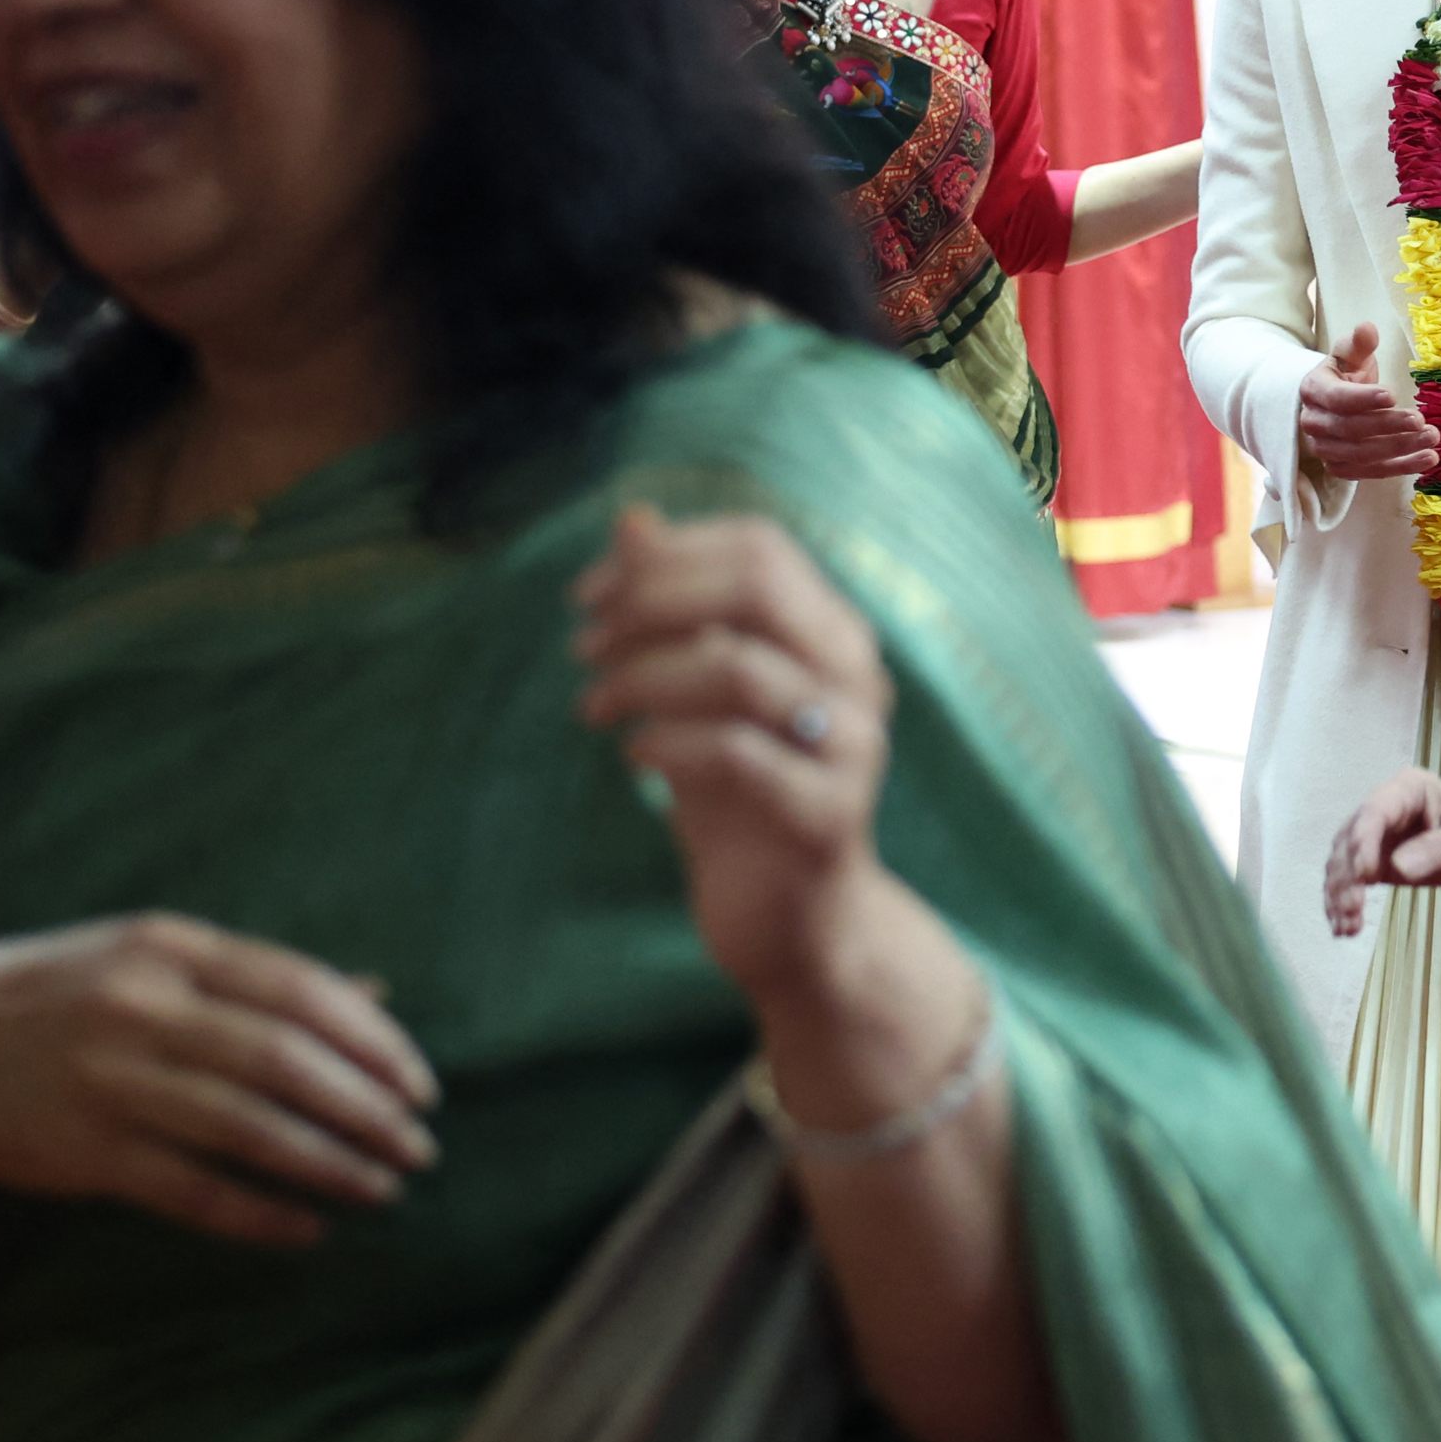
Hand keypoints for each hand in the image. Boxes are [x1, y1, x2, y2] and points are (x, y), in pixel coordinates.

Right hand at [0, 913, 441, 1246]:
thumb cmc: (50, 997)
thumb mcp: (145, 956)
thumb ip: (254, 979)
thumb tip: (374, 994)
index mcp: (166, 947)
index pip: (299, 989)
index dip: (373, 1041)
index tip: (420, 1085)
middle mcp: (141, 1006)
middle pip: (286, 1060)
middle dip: (367, 1110)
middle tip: (418, 1148)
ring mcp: (109, 1080)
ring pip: (249, 1128)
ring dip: (329, 1164)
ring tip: (381, 1189)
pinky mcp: (83, 1152)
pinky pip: (193, 1190)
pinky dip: (260, 1213)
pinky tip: (308, 1229)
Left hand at [575, 502, 897, 995]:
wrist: (794, 922)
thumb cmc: (740, 797)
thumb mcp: (697, 693)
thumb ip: (673, 608)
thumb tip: (633, 519)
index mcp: (832, 632)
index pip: (758, 548)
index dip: (664, 555)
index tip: (587, 597)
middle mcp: (856, 676)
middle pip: (756, 587)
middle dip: (651, 601)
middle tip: (584, 644)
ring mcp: (852, 746)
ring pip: (738, 667)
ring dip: (643, 676)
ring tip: (594, 705)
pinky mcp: (829, 815)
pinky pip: (736, 755)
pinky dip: (666, 745)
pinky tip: (634, 758)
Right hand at [1296, 323, 1439, 484]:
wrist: (1330, 402)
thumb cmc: (1344, 375)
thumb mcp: (1350, 354)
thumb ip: (1358, 343)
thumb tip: (1367, 328)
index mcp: (1313, 390)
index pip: (1336, 399)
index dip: (1363, 399)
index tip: (1393, 395)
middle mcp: (1314, 424)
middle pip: (1351, 430)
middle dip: (1388, 426)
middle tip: (1420, 420)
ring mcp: (1326, 450)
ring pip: (1362, 455)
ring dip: (1399, 449)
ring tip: (1431, 440)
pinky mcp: (1341, 468)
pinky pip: (1371, 472)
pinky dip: (1401, 468)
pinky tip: (1428, 459)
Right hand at [1325, 768, 1440, 935]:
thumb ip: (1439, 847)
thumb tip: (1400, 869)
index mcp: (1406, 789)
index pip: (1374, 811)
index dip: (1364, 841)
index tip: (1365, 876)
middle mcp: (1382, 808)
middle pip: (1351, 840)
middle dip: (1347, 876)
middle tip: (1352, 909)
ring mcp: (1375, 836)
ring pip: (1344, 863)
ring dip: (1340, 894)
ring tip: (1347, 927)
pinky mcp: (1375, 861)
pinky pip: (1352, 881)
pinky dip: (1344, 903)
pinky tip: (1344, 928)